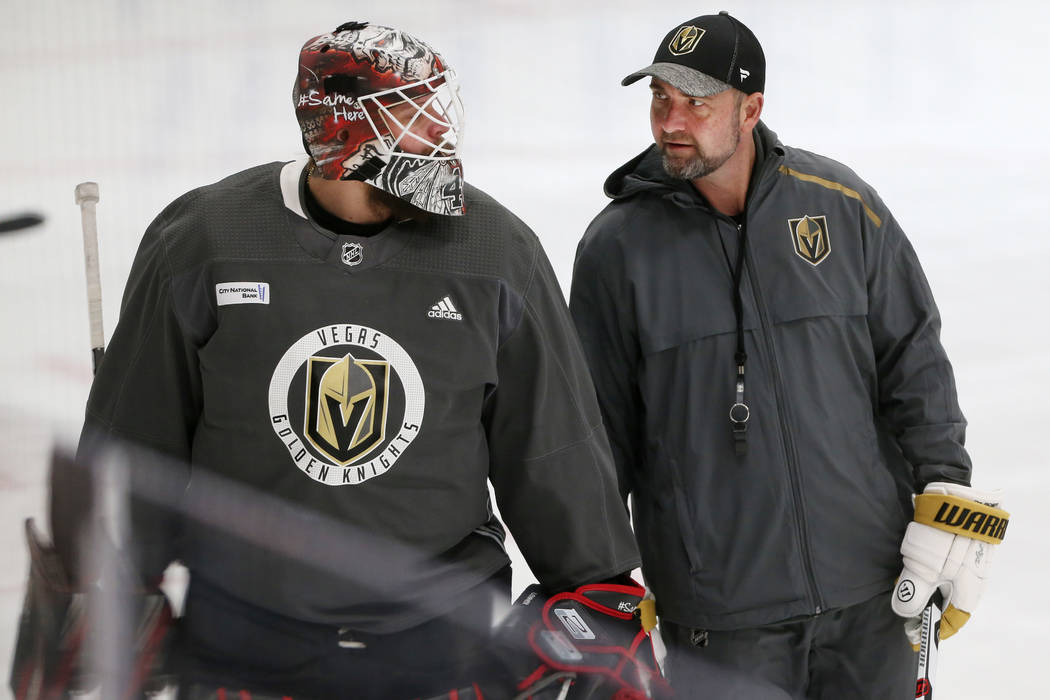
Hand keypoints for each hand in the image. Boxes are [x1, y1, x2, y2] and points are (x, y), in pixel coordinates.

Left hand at [891, 481, 1008, 646]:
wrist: (955, 496)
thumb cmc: (944, 538)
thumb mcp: (925, 569)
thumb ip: (912, 592)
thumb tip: (904, 612)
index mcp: (970, 591)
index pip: (953, 620)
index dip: (934, 630)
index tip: (914, 637)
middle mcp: (971, 578)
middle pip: (947, 602)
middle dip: (926, 610)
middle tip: (903, 613)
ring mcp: (964, 560)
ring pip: (942, 583)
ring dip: (924, 590)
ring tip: (902, 592)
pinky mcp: (955, 544)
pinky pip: (940, 566)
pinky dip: (925, 573)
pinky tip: (909, 569)